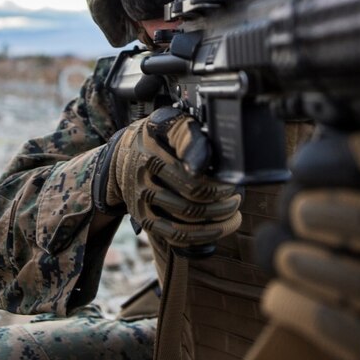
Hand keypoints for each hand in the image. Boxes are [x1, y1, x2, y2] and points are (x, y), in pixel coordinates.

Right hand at [102, 107, 241, 247]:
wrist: (122, 157)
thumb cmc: (156, 138)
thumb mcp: (168, 123)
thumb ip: (188, 134)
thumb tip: (206, 158)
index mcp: (154, 153)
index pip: (192, 176)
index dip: (218, 185)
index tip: (232, 182)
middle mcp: (145, 179)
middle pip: (192, 200)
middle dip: (222, 203)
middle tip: (237, 198)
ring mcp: (144, 201)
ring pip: (186, 221)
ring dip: (217, 222)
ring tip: (233, 214)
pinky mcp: (145, 219)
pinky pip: (176, 236)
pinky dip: (201, 236)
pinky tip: (218, 229)